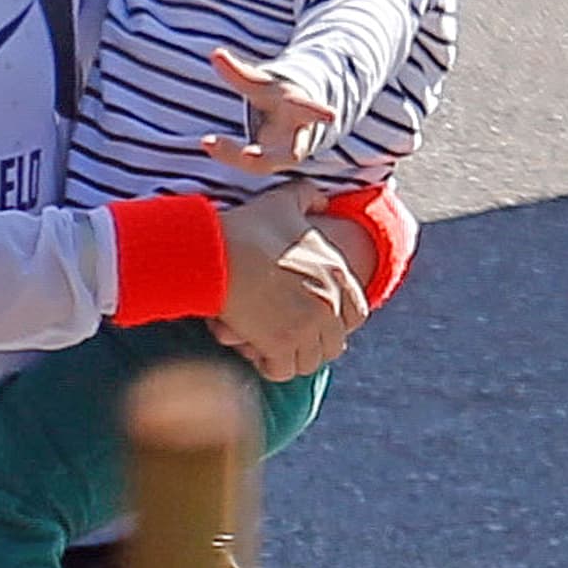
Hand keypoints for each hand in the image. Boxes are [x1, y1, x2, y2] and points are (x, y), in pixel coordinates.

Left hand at [203, 48, 334, 175]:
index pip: (310, 110)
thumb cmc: (277, 99)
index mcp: (301, 110)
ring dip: (238, 157)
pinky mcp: (269, 164)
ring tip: (210, 143)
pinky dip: (226, 153)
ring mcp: (283, 155)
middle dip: (277, 154)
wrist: (289, 122)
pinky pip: (248, 163)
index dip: (319, 112)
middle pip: (293, 151)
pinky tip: (207, 143)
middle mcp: (297, 138)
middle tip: (249, 155)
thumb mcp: (262, 84)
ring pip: (264, 163)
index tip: (331, 115)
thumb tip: (214, 53)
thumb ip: (238, 72)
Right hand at [211, 182, 367, 381]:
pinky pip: (283, 370)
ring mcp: (307, 325)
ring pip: (310, 361)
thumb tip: (324, 200)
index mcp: (338, 274)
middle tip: (287, 335)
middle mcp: (329, 302)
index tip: (310, 317)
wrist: (211, 253)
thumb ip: (308, 197)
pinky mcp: (280, 344)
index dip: (334, 320)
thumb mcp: (282, 203)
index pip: (356, 315)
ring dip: (291, 357)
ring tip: (270, 345)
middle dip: (312, 343)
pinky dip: (270, 365)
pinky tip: (255, 351)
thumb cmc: (243, 228)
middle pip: (333, 344)